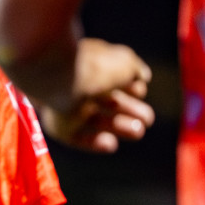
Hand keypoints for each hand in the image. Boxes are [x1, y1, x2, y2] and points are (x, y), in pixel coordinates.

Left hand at [42, 38, 153, 152]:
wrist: (57, 74)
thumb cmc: (93, 66)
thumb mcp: (124, 61)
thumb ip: (135, 69)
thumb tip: (143, 77)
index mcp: (91, 64)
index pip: (114, 78)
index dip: (131, 87)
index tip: (141, 90)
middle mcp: (79, 84)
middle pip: (107, 102)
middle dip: (130, 111)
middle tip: (147, 119)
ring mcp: (68, 105)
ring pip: (96, 120)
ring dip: (119, 127)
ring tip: (138, 131)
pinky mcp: (57, 124)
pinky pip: (77, 137)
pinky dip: (95, 142)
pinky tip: (111, 144)